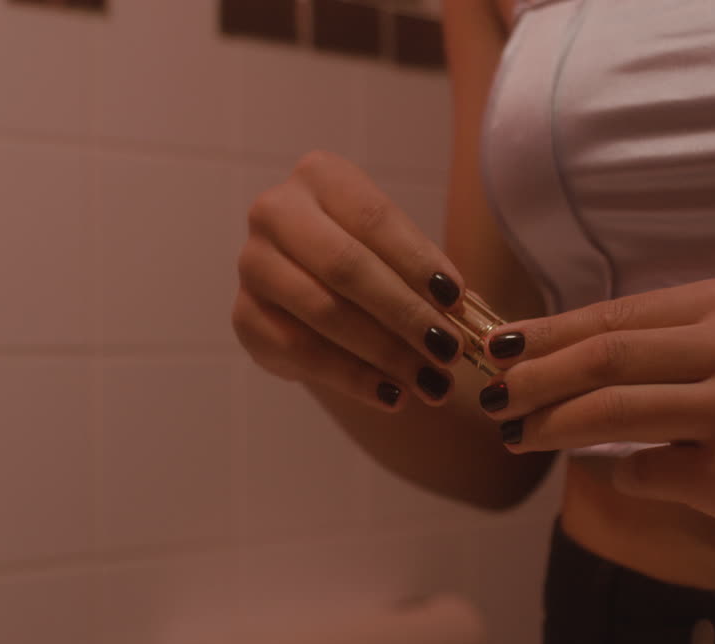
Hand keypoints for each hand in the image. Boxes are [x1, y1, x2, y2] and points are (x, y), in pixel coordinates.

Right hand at [233, 151, 467, 409]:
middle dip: (404, 313)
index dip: (418, 262)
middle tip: (449, 350)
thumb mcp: (399, 256)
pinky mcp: (244, 316)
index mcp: (320, 177)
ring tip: (431, 381)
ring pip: (324, 311)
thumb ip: (428, 278)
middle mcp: (276, 212)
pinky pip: (301, 351)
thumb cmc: (370, 264)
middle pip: (345, 266)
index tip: (457, 301)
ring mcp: (253, 264)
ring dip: (385, 352)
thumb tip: (470, 316)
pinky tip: (393, 395)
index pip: (375, 219)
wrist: (313, 299)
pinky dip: (353, 378)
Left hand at [478, 276, 714, 547]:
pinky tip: (610, 473)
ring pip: (613, 411)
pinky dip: (615, 472)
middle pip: (605, 357)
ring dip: (550, 425)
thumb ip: (642, 348)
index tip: (495, 349)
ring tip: (516, 434)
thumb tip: (532, 353)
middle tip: (493, 398)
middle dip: (534, 378)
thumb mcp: (714, 353)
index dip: (545, 333)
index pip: (613, 314)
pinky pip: (643, 470)